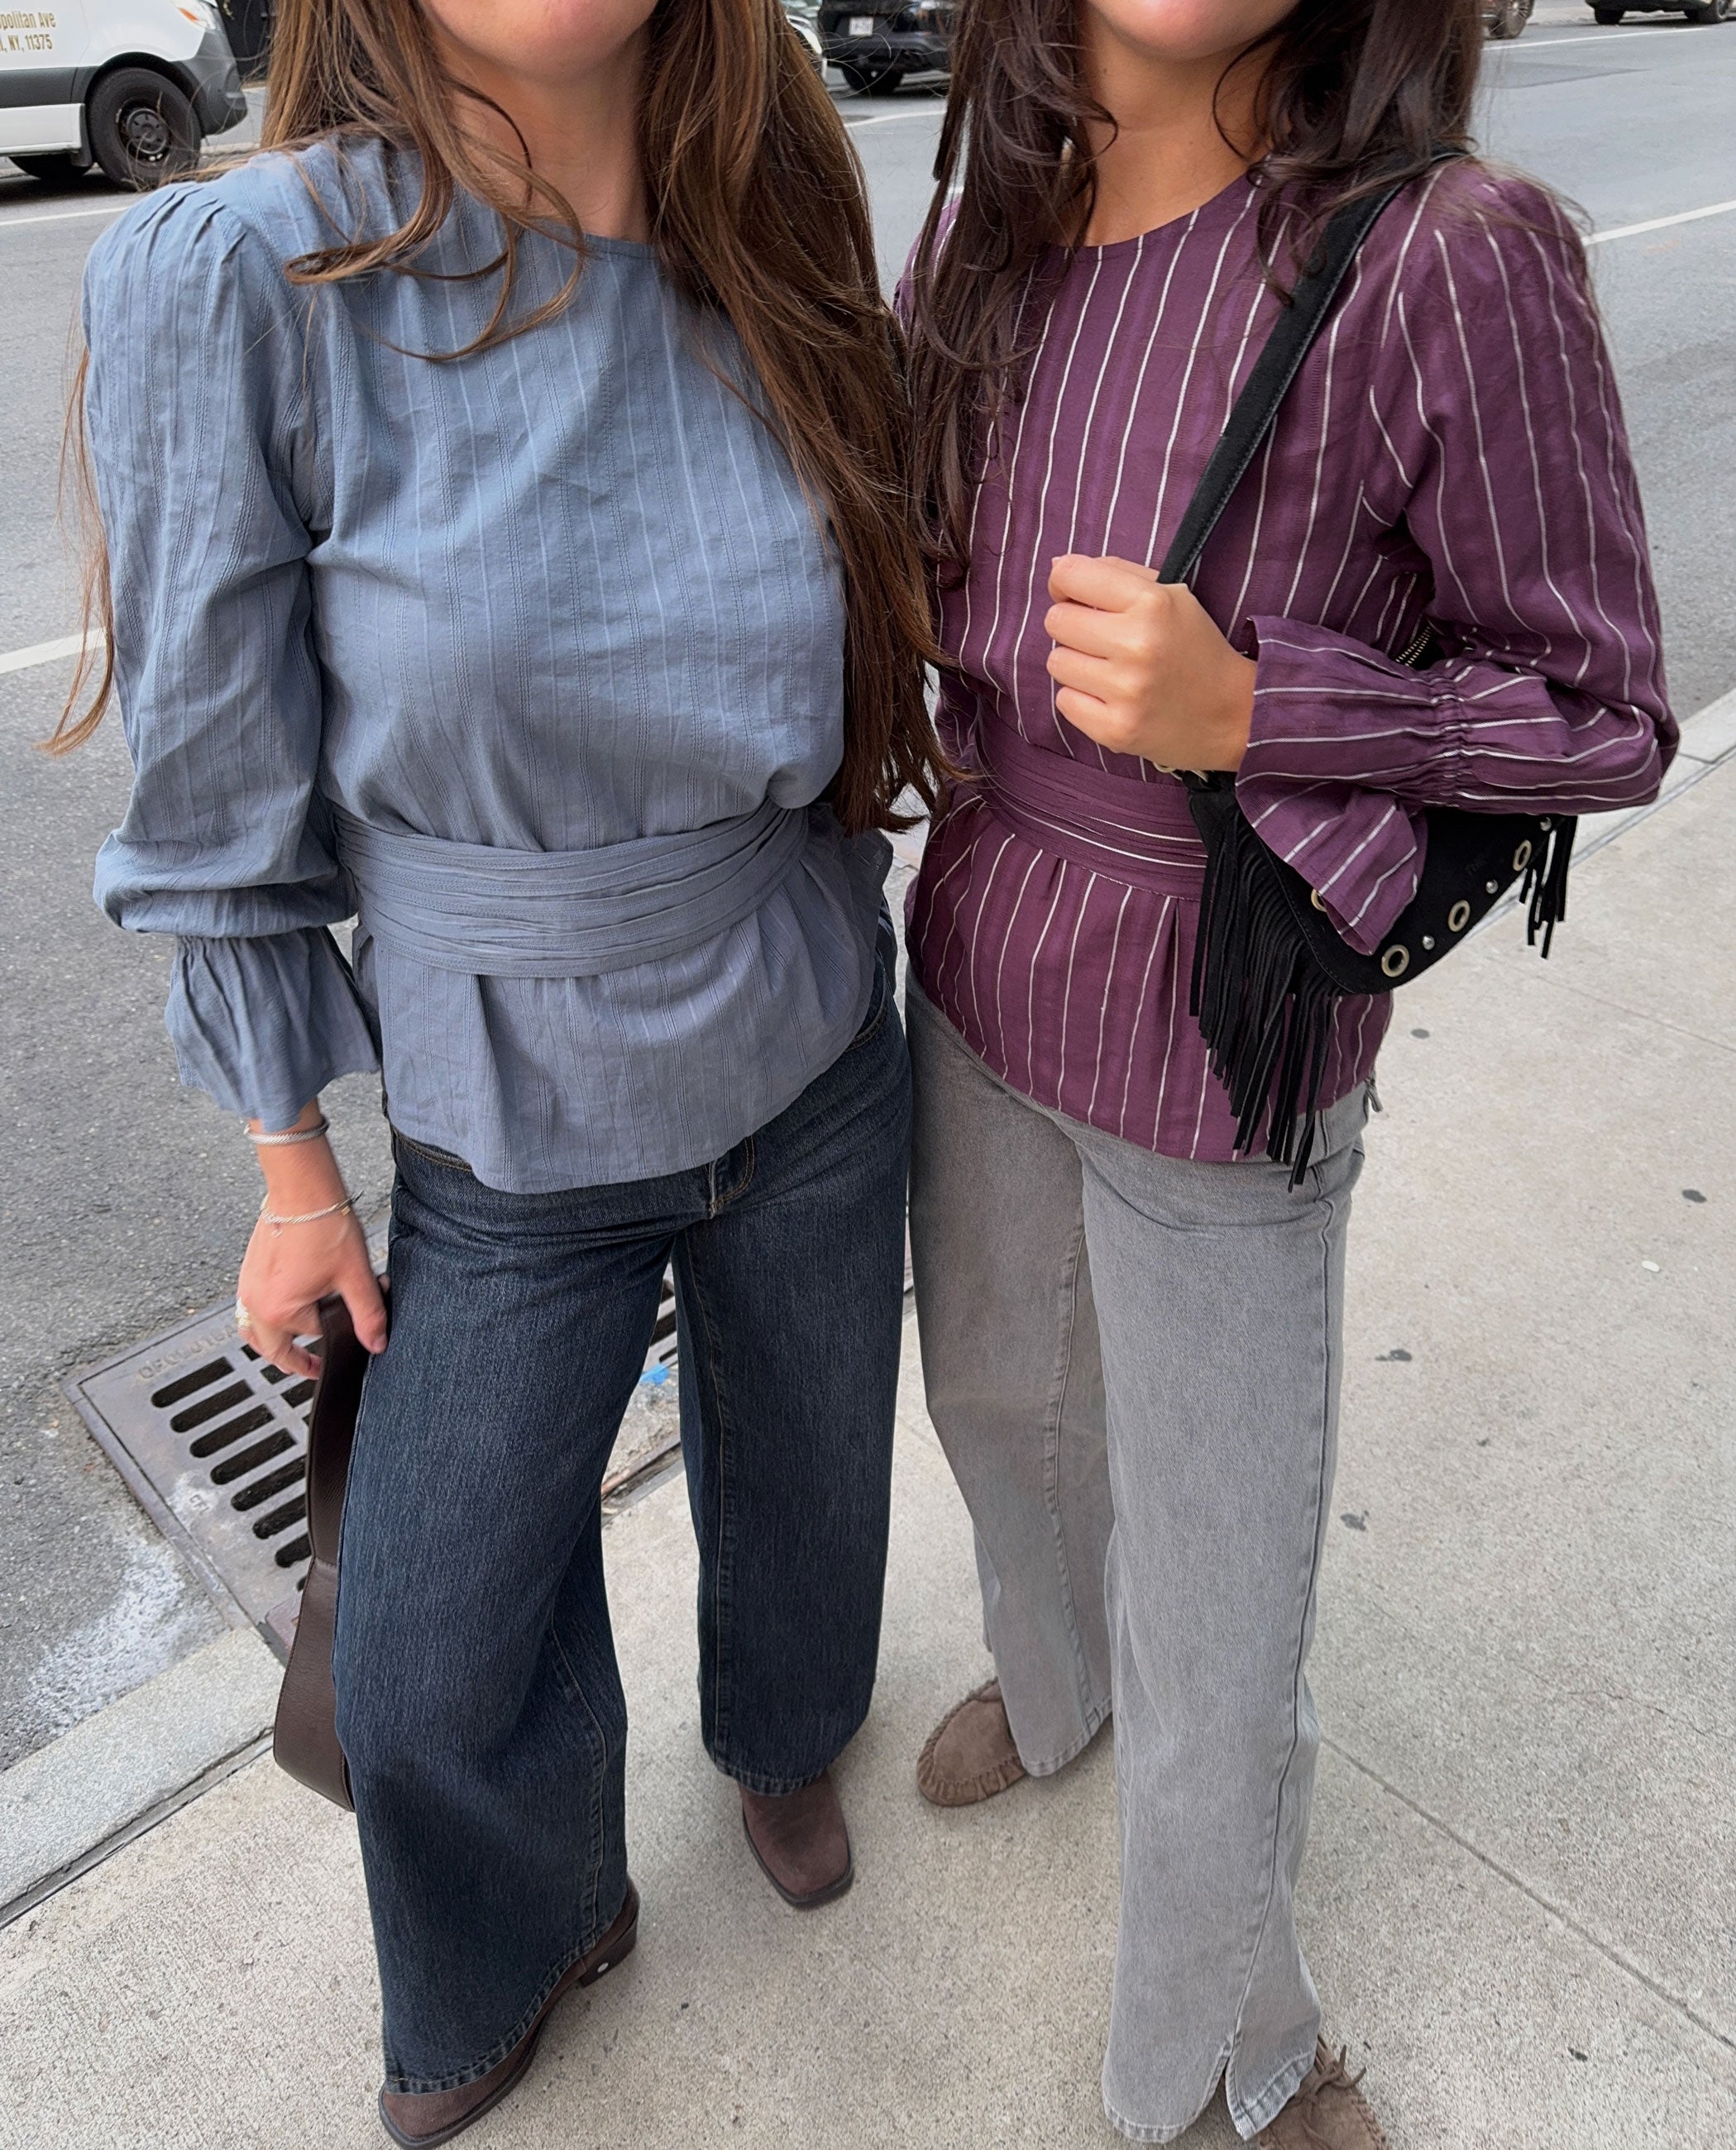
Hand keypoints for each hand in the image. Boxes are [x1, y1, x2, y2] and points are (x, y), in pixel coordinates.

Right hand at [235, 1106, 386, 1378]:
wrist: (302, 1188)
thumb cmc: (324, 1225)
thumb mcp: (356, 1276)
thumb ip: (368, 1315)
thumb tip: (376, 1343)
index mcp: (279, 1310)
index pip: (312, 1336)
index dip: (338, 1331)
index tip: (353, 1327)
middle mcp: (255, 1302)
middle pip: (272, 1348)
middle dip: (293, 1360)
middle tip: (311, 1366)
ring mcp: (247, 1285)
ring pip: (254, 1329)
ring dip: (274, 1340)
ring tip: (294, 1345)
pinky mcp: (248, 1269)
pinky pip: (251, 1306)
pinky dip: (267, 1315)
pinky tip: (287, 1304)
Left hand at [1044, 554, 1256, 772]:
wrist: (1231, 713)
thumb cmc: (1193, 648)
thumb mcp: (1170, 596)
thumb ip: (1115, 573)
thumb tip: (1057, 566)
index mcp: (1152, 603)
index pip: (1069, 576)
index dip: (1064, 584)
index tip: (1075, 596)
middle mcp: (1137, 645)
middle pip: (1056, 621)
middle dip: (1072, 626)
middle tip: (1101, 639)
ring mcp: (1126, 691)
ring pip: (1056, 662)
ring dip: (1076, 664)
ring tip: (1110, 670)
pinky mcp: (1115, 730)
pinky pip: (1064, 701)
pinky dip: (1081, 699)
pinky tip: (1111, 698)